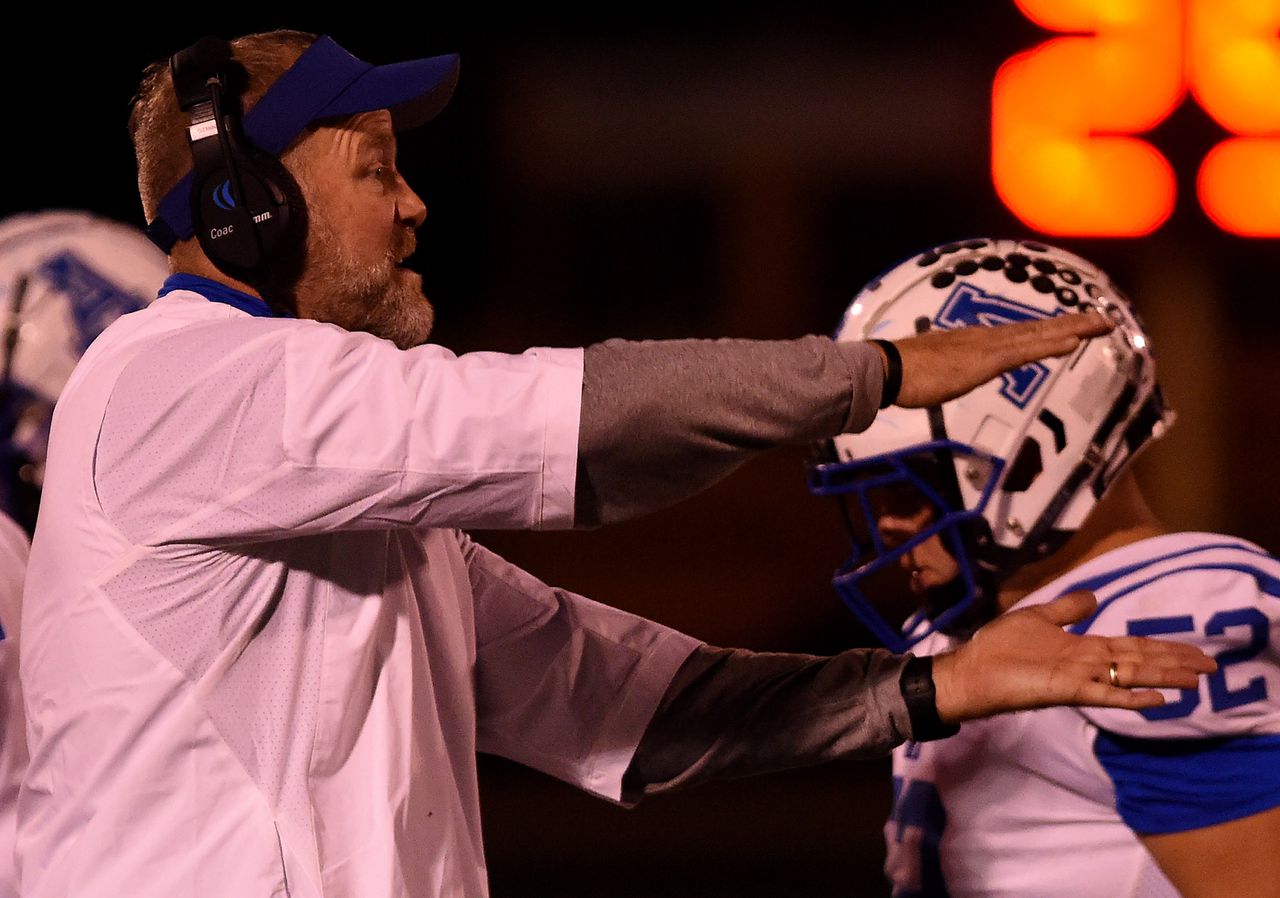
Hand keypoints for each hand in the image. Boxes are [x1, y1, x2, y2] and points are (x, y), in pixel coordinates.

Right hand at [884, 309, 1112, 408]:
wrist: (887, 369)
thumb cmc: (903, 374)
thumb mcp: (934, 372)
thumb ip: (947, 370)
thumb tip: (946, 373)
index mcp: (975, 341)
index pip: (1020, 335)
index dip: (1047, 330)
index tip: (1073, 328)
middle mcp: (986, 337)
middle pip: (1037, 329)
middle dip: (1072, 323)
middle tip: (1104, 319)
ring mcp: (988, 347)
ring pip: (1038, 336)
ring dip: (1072, 329)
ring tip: (1102, 324)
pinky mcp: (985, 360)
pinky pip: (1026, 352)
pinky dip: (1051, 345)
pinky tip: (1073, 342)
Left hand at [929, 590, 1217, 722]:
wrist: (970, 670)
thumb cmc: (998, 646)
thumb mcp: (1036, 616)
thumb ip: (1067, 609)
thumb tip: (1094, 597)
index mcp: (1082, 647)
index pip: (1131, 646)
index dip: (1161, 647)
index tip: (1191, 650)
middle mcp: (1087, 664)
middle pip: (1139, 660)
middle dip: (1174, 662)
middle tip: (1211, 667)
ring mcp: (1079, 678)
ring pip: (1129, 676)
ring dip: (1163, 678)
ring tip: (1196, 680)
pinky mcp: (1065, 690)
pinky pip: (1105, 695)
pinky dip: (1130, 697)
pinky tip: (1157, 700)